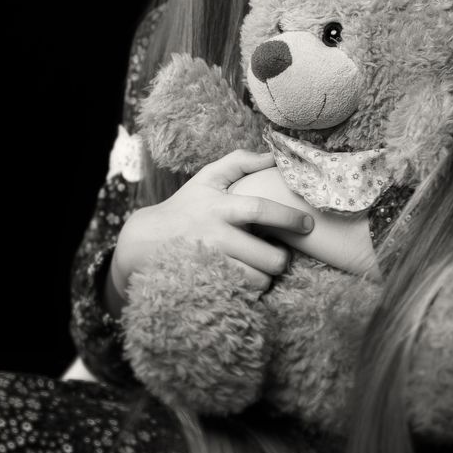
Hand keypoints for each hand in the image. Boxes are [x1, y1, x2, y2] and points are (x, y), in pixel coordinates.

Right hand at [107, 150, 314, 314]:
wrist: (145, 240)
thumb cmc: (186, 205)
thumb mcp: (208, 178)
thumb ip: (240, 162)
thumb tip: (272, 156)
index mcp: (220, 207)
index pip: (259, 210)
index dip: (287, 217)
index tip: (308, 224)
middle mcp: (215, 236)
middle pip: (265, 256)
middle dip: (282, 259)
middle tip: (283, 254)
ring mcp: (210, 263)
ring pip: (255, 280)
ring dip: (267, 277)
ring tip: (262, 267)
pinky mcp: (205, 284)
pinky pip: (240, 295)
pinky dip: (249, 291)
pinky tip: (247, 279)